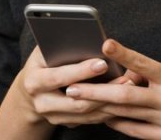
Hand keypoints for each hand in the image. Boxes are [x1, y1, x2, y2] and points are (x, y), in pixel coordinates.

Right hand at [13, 45, 136, 127]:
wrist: (31, 91)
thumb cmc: (41, 63)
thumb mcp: (43, 52)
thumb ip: (58, 47)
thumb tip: (84, 36)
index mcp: (34, 81)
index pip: (59, 77)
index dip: (81, 71)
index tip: (102, 63)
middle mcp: (42, 103)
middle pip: (76, 101)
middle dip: (103, 90)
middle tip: (125, 79)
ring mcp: (54, 117)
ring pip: (87, 113)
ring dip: (110, 101)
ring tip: (129, 87)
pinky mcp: (66, 124)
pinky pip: (91, 120)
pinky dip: (107, 110)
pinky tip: (122, 99)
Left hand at [65, 39, 160, 138]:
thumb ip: (151, 73)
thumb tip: (123, 70)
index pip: (143, 63)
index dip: (124, 53)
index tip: (105, 43)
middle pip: (125, 95)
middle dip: (96, 92)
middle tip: (72, 87)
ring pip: (125, 114)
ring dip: (100, 107)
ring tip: (79, 101)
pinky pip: (134, 131)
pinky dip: (117, 122)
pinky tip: (103, 116)